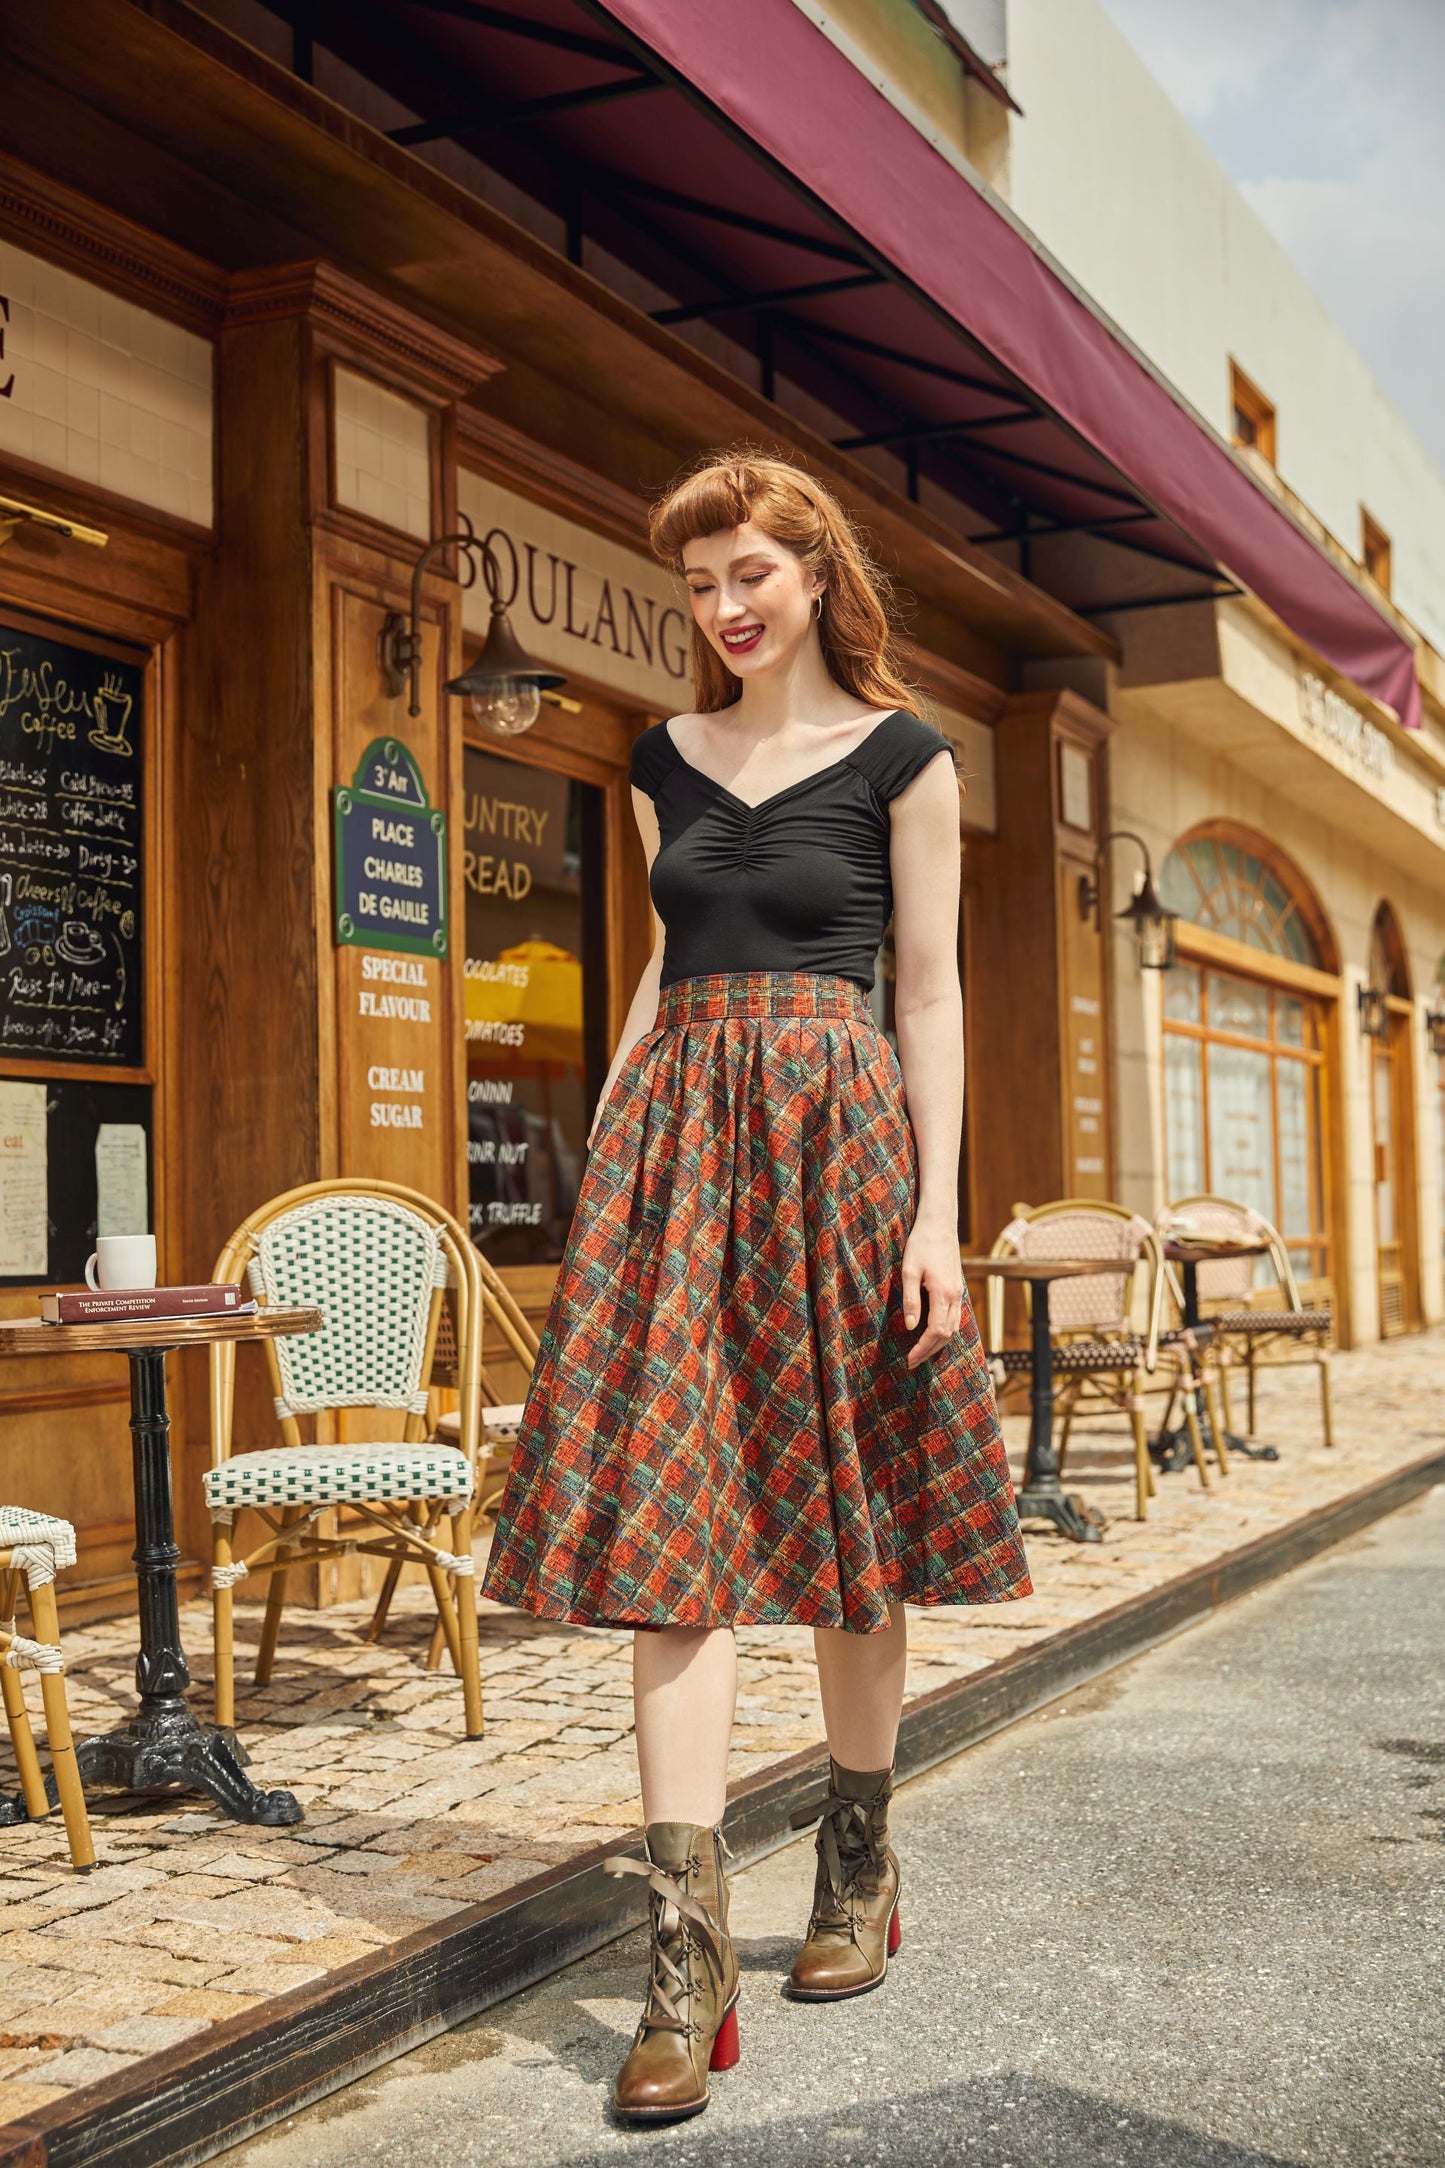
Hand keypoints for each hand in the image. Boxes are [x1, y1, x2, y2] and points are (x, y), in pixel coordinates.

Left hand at [900, 1217, 961, 1367]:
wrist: (940, 1224)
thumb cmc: (921, 1244)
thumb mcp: (909, 1270)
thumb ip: (911, 1299)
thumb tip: (911, 1326)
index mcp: (942, 1293)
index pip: (936, 1331)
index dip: (923, 1348)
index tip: (909, 1358)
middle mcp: (955, 1296)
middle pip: (946, 1334)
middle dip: (929, 1351)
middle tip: (912, 1362)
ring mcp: (958, 1293)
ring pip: (953, 1327)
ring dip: (938, 1343)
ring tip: (920, 1352)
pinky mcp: (957, 1288)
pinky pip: (955, 1317)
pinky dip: (944, 1331)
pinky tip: (933, 1334)